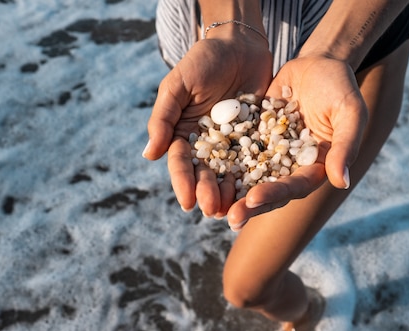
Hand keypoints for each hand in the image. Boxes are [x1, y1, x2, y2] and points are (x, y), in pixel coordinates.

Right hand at [145, 34, 271, 216]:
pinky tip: (259, 190)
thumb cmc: (203, 60)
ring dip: (230, 192)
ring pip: (230, 173)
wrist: (240, 44)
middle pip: (205, 174)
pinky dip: (256, 176)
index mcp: (183, 134)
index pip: (181, 163)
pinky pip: (256, 160)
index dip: (183, 183)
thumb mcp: (178, 85)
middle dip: (207, 193)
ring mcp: (233, 143)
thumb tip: (149, 155)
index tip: (187, 203)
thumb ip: (164, 118)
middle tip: (213, 210)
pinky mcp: (257, 138)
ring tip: (234, 208)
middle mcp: (207, 144)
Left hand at [226, 55, 367, 228]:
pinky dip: (221, 162)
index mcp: (313, 168)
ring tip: (210, 202)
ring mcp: (269, 153)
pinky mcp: (253, 138)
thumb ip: (344, 146)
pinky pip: (235, 152)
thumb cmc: (341, 87)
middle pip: (268, 190)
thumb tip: (340, 182)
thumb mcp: (349, 113)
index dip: (274, 195)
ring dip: (231, 191)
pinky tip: (201, 170)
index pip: (293, 187)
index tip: (253, 199)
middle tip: (228, 217)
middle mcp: (289, 167)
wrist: (318, 63)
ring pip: (248, 176)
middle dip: (248, 205)